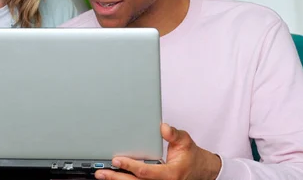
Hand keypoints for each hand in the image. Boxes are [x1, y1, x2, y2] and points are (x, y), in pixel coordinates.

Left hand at [94, 123, 221, 179]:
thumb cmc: (191, 157)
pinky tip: (115, 178)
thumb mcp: (185, 141)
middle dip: (117, 178)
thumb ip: (174, 134)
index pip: (146, 172)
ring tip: (102, 175)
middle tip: (102, 172)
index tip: (117, 159)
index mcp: (170, 174)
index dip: (130, 166)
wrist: (201, 170)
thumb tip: (164, 127)